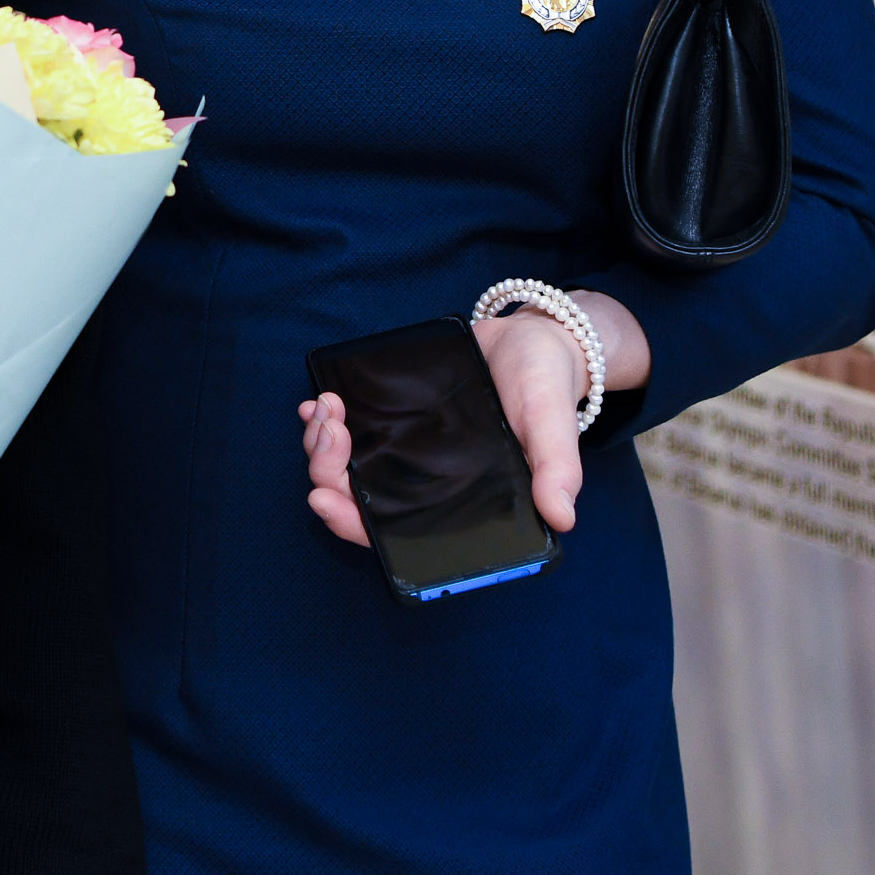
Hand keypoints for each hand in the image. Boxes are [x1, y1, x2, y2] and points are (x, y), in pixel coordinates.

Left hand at [299, 294, 651, 543]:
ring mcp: (406, 453)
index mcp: (463, 503)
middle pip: (358, 498)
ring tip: (325, 409)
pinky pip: (350, 432)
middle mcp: (427, 485)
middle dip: (327, 471)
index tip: (323, 499)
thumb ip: (556, 468)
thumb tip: (562, 516)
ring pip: (346, 467)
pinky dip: (322, 423)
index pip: (397, 535)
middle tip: (330, 431)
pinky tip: (313, 406)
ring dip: (322, 445)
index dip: (355, 526)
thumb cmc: (546, 388)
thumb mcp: (554, 424)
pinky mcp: (396, 422)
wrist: (531, 340)